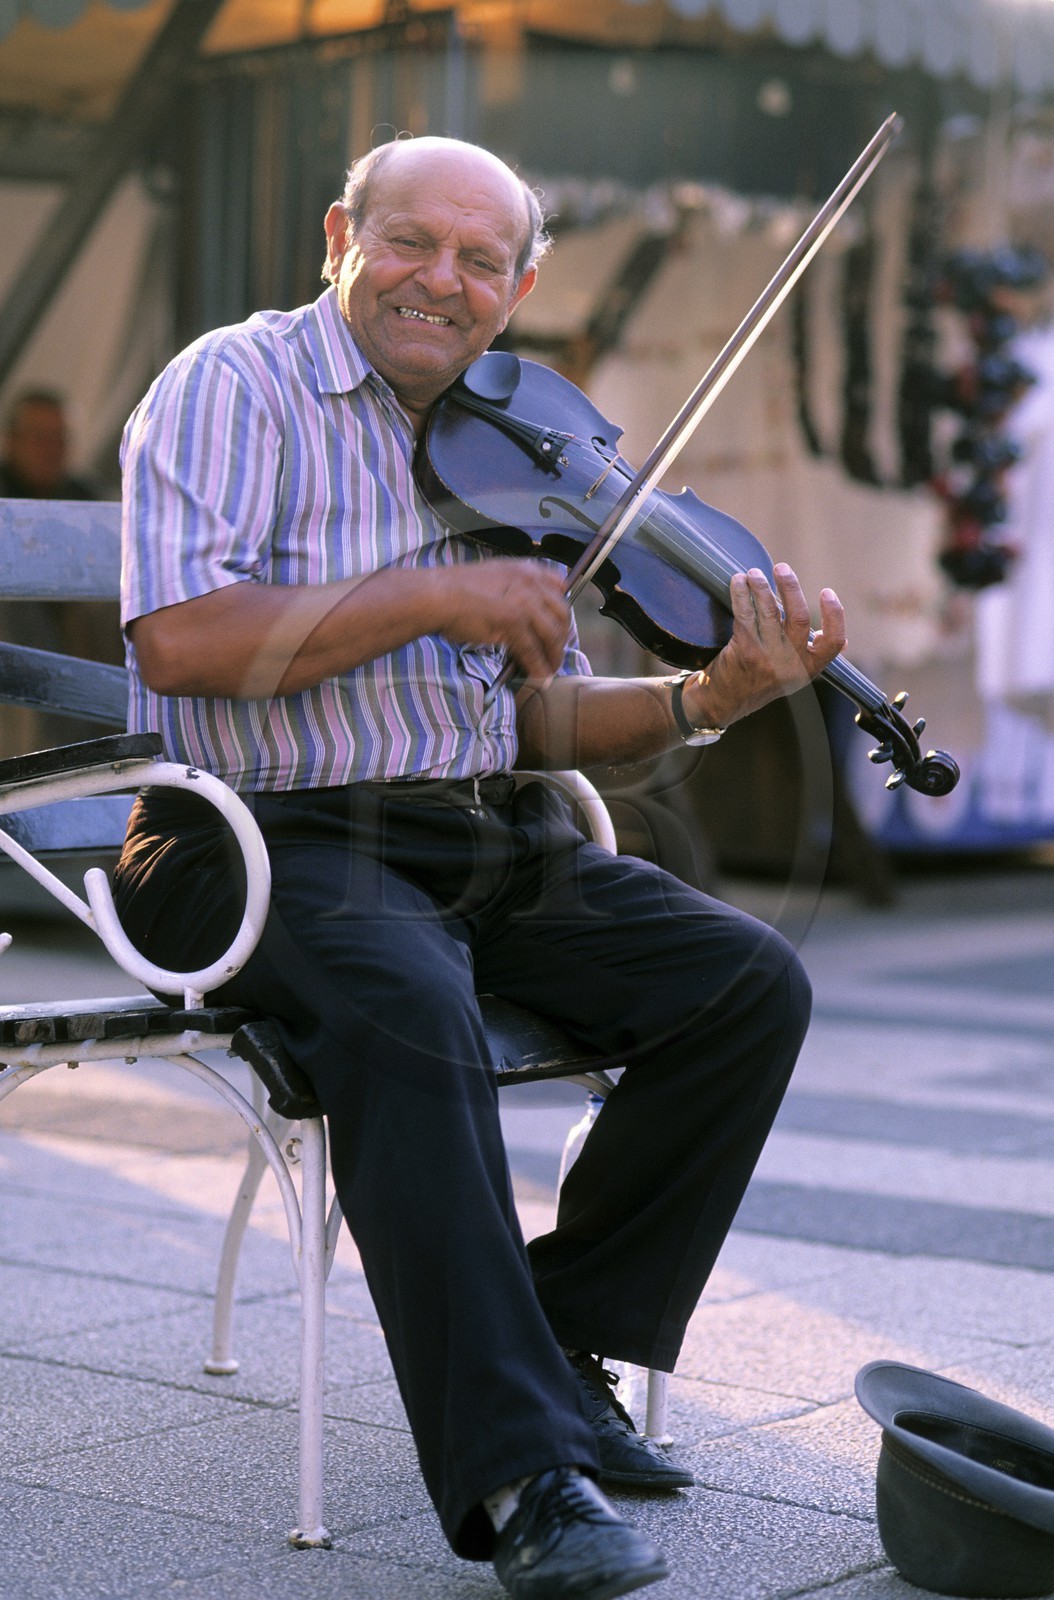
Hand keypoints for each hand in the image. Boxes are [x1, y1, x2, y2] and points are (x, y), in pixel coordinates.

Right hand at [433, 558, 570, 683]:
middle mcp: (530, 581)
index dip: (562, 614)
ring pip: (551, 634)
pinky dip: (538, 666)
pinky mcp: (513, 620)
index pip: (560, 589)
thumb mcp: (495, 578)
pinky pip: (532, 649)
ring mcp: (523, 600)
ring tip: (549, 670)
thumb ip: (516, 588)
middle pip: (561, 614)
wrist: (435, 595)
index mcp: (526, 568)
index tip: (559, 629)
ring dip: (553, 656)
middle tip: (556, 655)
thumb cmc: (456, 590)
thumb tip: (528, 614)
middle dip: (562, 638)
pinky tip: (538, 676)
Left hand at [682, 563, 845, 729]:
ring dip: (761, 586)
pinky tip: (738, 582)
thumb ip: (810, 654)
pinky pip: (745, 614)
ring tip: (754, 573)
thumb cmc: (759, 682)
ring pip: (769, 612)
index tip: (827, 592)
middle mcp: (791, 664)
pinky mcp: (745, 651)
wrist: (724, 703)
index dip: (835, 615)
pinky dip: (741, 594)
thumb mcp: (791, 675)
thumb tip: (838, 637)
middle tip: (782, 568)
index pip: (834, 642)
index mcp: (809, 669)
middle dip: (790, 587)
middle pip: (800, 618)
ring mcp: (768, 658)